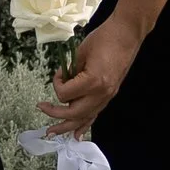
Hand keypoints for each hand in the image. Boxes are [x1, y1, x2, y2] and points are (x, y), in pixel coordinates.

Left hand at [41, 14, 137, 137]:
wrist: (127, 35)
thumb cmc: (105, 38)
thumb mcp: (80, 52)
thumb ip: (70, 70)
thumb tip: (63, 81)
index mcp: (93, 82)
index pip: (65, 94)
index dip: (56, 83)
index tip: (59, 72)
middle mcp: (101, 93)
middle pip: (72, 114)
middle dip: (54, 114)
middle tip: (41, 108)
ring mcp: (107, 96)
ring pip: (84, 119)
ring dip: (67, 126)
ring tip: (53, 132)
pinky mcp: (110, 95)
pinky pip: (95, 114)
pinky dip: (84, 125)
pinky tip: (76, 134)